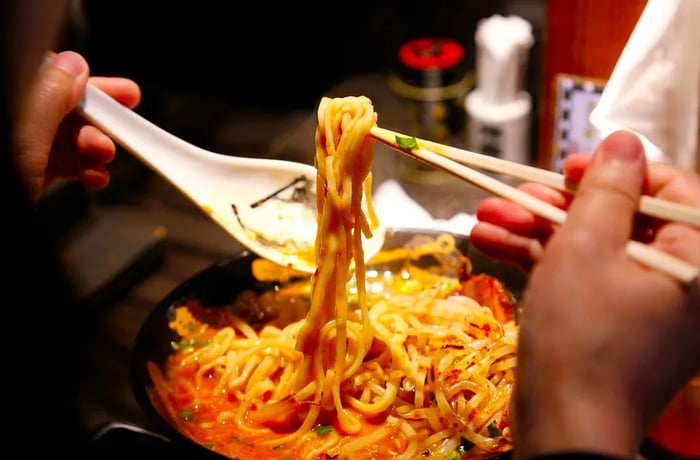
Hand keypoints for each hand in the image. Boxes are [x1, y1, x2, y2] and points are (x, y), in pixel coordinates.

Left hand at [11, 50, 140, 203]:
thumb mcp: (23, 139)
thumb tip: (73, 67)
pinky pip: (58, 164)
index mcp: (5, 105)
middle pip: (56, 107)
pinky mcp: (22, 176)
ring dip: (92, 147)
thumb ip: (48, 97)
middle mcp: (9, 124)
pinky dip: (82, 169)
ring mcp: (15, 151)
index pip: (41, 74)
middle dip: (94, 120)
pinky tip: (95, 176)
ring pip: (61, 138)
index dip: (80, 81)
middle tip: (125, 126)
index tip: (118, 93)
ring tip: (104, 158)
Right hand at [509, 131, 699, 458]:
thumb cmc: (581, 335)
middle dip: (555, 206)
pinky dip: (539, 262)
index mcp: (695, 259)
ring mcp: (644, 306)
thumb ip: (607, 190)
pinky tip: (489, 244)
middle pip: (619, 219)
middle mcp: (680, 281)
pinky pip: (582, 279)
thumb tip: (625, 141)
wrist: (564, 429)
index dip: (615, 172)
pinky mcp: (611, 324)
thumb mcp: (587, 248)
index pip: (669, 190)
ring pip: (591, 249)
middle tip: (507, 195)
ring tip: (481, 218)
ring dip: (534, 231)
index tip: (567, 169)